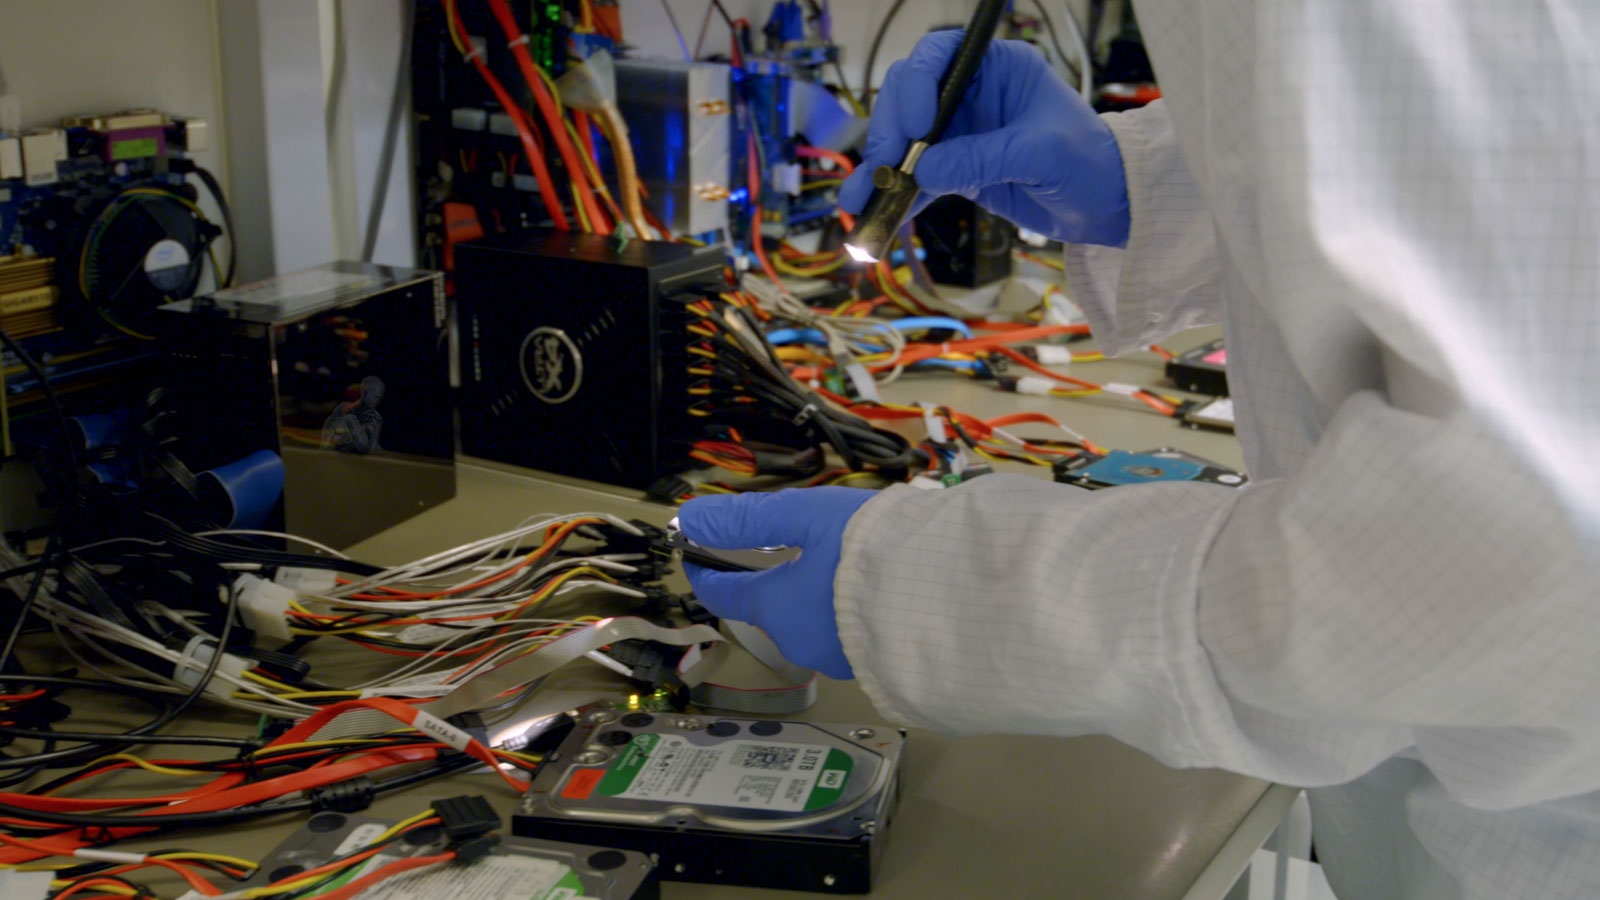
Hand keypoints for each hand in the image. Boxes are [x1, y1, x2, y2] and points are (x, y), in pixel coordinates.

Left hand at [676, 488, 875, 679]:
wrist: (952, 594)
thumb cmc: (873, 548)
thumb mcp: (807, 515)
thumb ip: (749, 517)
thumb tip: (692, 517)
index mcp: (775, 607)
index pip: (724, 595)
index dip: (706, 574)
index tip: (697, 558)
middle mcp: (799, 643)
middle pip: (771, 610)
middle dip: (775, 582)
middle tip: (796, 550)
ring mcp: (838, 661)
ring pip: (812, 625)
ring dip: (817, 600)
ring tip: (849, 568)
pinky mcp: (876, 666)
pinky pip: (850, 637)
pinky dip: (850, 616)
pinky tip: (876, 594)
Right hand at [840, 31, 1129, 246]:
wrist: (1108, 206)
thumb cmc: (1090, 163)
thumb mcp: (1040, 153)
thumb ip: (981, 158)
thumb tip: (922, 171)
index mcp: (997, 66)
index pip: (938, 57)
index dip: (916, 85)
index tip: (913, 127)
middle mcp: (972, 92)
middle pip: (908, 99)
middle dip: (888, 133)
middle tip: (881, 169)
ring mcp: (961, 132)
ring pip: (904, 142)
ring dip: (879, 171)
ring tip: (859, 203)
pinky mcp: (957, 169)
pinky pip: (917, 179)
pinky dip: (896, 198)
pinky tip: (876, 217)